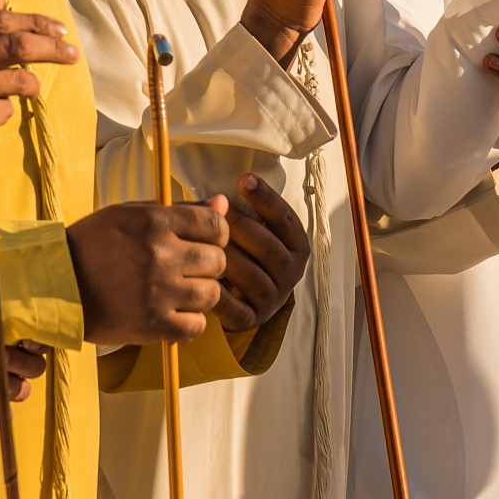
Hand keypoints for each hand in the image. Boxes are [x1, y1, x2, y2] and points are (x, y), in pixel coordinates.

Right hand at [66, 199, 232, 346]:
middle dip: (208, 265)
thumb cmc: (93, 245)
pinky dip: (190, 322)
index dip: (216, 234)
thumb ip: (180, 209)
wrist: (55, 286)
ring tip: (178, 291)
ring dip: (200, 294)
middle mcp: (160, 255)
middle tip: (187, 269)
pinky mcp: (152, 324)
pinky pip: (197, 326)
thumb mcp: (131, 214)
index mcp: (154, 222)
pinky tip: (172, 313)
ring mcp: (157, 292)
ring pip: (211, 294)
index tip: (202, 242)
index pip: (216, 225)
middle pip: (218, 261)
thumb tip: (223, 203)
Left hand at [216, 175, 311, 332]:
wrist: (248, 299)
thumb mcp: (258, 232)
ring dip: (225, 256)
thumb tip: (220, 196)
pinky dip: (217, 293)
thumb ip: (248, 213)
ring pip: (250, 276)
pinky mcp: (252, 319)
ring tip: (203, 242)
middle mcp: (292, 273)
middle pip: (266, 246)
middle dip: (239, 225)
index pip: (285, 219)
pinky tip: (200, 277)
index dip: (266, 198)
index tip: (244, 179)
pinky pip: (234, 307)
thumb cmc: (249, 255)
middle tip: (215, 211)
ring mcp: (274, 298)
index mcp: (298, 247)